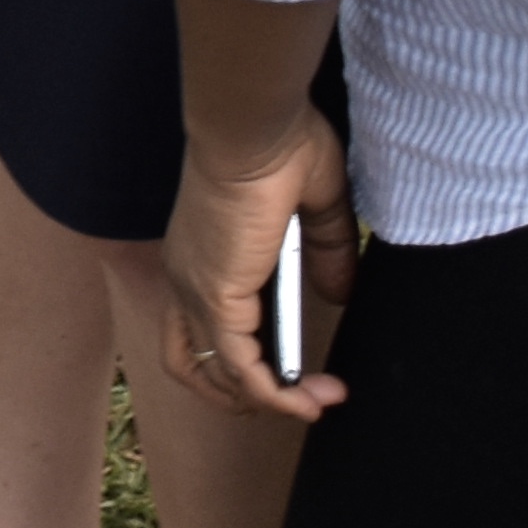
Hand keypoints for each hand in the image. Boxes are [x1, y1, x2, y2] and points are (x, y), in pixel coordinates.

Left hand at [158, 108, 355, 422]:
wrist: (255, 124)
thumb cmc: (280, 144)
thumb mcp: (315, 205)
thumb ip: (325, 254)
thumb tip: (338, 294)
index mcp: (203, 255)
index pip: (201, 327)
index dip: (243, 358)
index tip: (298, 368)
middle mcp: (189, 278)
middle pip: (195, 363)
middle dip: (244, 395)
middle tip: (296, 400)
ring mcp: (197, 290)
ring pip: (217, 374)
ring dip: (269, 401)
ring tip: (315, 404)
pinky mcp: (217, 297)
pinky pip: (242, 368)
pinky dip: (276, 394)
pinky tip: (309, 400)